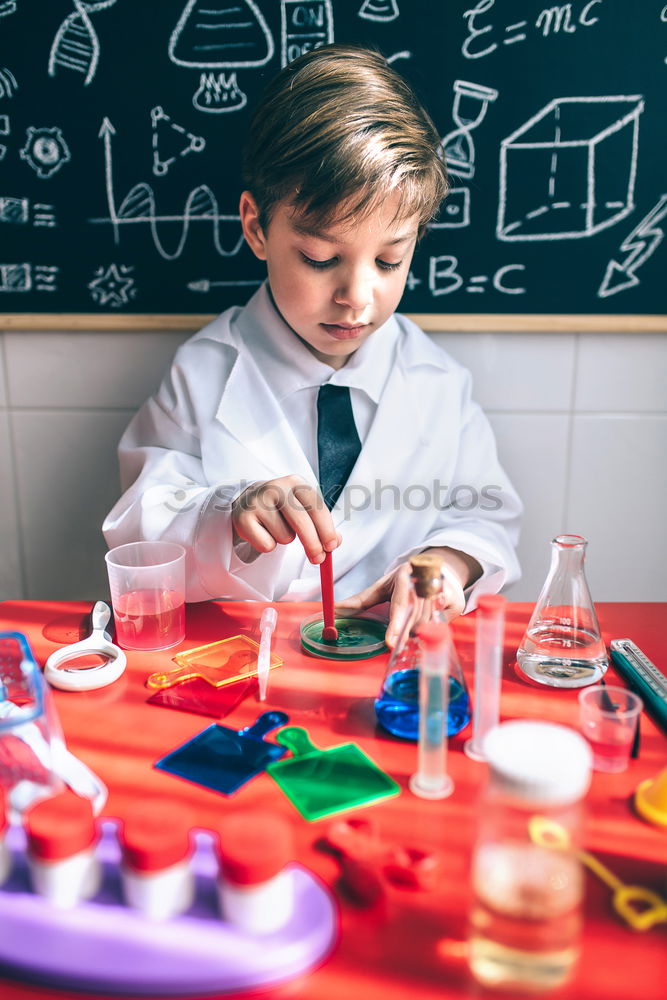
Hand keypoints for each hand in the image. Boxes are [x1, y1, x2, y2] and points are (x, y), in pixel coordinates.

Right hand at [232, 475, 339, 562]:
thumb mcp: (304, 509)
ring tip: (277, 528)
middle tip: (318, 559)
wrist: (250, 502)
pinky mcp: (243, 518)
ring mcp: (257, 501)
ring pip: (285, 537)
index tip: (332, 547)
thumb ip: (323, 525)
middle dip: (313, 545)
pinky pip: (267, 545)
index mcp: (296, 482)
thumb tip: (336, 541)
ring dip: (285, 540)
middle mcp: (276, 488)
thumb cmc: (284, 508)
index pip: (316, 507)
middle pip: (301, 523)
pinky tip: (263, 532)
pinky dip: (268, 545)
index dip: (326, 529)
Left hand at [335, 559, 466, 648]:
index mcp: (405, 576)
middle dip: (405, 633)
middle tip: (395, 645)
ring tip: (410, 628)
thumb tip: (332, 611)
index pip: (400, 606)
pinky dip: (432, 630)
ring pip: (428, 625)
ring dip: (416, 633)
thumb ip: (359, 601)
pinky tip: (428, 625)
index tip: (390, 644)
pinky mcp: (457, 602)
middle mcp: (426, 583)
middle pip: (414, 620)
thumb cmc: (404, 581)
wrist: (438, 567)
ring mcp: (444, 592)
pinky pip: (442, 626)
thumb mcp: (382, 587)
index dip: (396, 626)